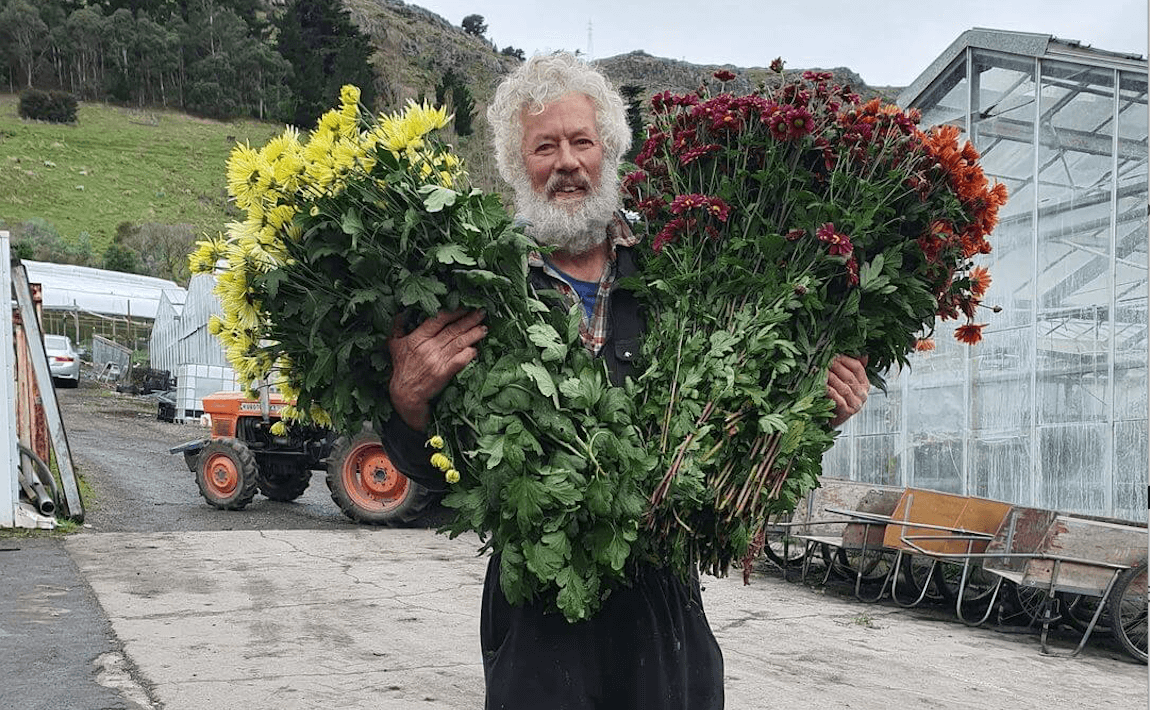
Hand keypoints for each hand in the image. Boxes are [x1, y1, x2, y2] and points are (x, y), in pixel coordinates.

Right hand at [388, 309, 486, 430]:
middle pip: (453, 330)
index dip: (453, 312)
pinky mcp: (444, 373)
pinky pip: (460, 361)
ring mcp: (437, 360)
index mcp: (418, 338)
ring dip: (473, 335)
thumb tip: (402, 311)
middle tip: (482, 312)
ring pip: (459, 343)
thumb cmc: (401, 368)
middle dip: (469, 320)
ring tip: (484, 328)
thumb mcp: (394, 344)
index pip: (438, 320)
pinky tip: (476, 349)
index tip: (465, 306)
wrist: (405, 393)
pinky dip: (469, 354)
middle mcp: (428, 347)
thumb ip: (397, 327)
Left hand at [827, 354, 868, 427]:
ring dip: (831, 378)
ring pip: (844, 387)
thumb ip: (850, 368)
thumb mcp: (845, 382)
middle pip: (849, 376)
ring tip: (821, 370)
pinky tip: (823, 386)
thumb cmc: (837, 398)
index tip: (833, 354)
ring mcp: (856, 404)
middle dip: (835, 367)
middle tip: (824, 360)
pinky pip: (838, 399)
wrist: (831, 420)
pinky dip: (830, 391)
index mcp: (864, 383)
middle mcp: (862, 394)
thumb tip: (862, 354)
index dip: (845, 359)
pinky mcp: (847, 412)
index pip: (857, 367)